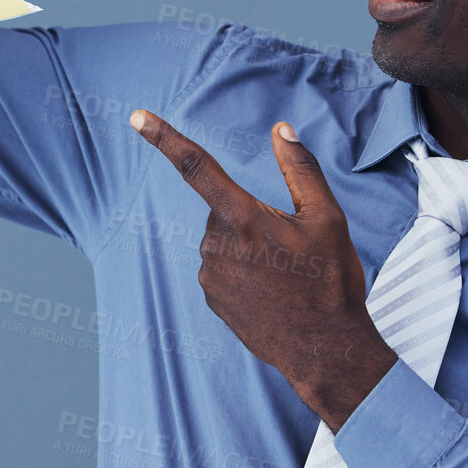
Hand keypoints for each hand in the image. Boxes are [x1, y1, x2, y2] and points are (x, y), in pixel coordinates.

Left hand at [129, 109, 397, 430]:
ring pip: (224, 239)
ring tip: (286, 277)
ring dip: (248, 246)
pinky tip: (272, 293)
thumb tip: (281, 130)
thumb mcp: (327, 218)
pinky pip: (222, 268)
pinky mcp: (211, 299)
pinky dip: (243, 271)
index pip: (197, 166)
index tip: (136, 116)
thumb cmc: (330, 282)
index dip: (165, 138)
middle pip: (226, 210)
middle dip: (251, 217)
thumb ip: (300, 168)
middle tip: (292, 249)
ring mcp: (211, 275)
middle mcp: (217, 245)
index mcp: (243, 219)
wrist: (325, 351)